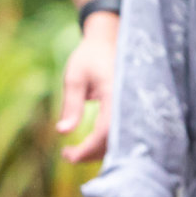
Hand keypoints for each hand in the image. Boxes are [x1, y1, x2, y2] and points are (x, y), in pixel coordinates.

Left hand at [56, 10, 118, 164]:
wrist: (108, 40)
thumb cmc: (89, 56)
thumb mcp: (74, 77)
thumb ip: (71, 104)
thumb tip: (62, 132)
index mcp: (117, 93)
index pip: (106, 130)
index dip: (88, 148)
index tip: (67, 156)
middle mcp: (130, 103)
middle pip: (115, 141)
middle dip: (91, 154)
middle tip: (66, 156)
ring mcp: (133, 108)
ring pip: (120, 141)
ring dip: (97, 152)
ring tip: (71, 153)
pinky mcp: (131, 111)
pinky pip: (121, 134)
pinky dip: (104, 144)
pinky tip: (86, 146)